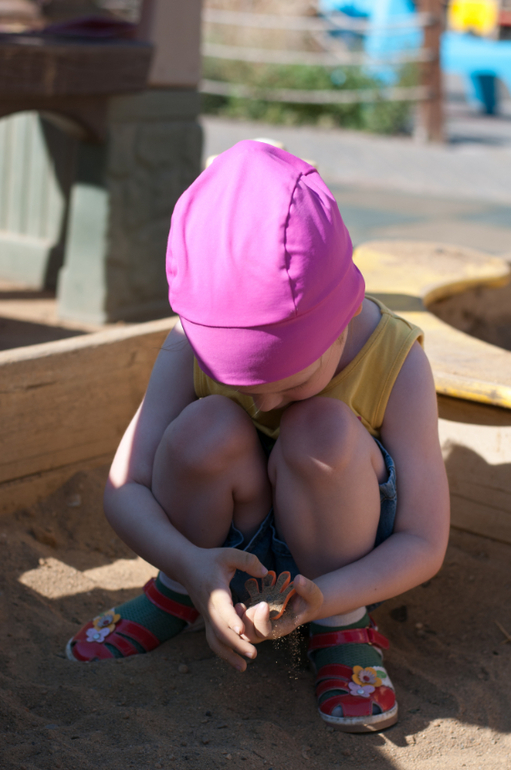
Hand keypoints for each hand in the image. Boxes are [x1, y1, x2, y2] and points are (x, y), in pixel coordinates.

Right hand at [179, 547, 267, 671]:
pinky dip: (223, 652)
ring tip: (243, 667)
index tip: (241, 630)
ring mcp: (206, 616)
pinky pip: (214, 639)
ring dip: (228, 655)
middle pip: (220, 630)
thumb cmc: (210, 559)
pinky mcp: (208, 620)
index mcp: (215, 592)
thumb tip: (265, 572)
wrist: (186, 566)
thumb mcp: (229, 554)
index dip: (231, 619)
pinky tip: (236, 662)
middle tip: (253, 655)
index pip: (222, 608)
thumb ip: (247, 561)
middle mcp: (209, 608)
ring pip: (214, 640)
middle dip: (236, 644)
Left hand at [234, 573, 323, 642]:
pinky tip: (244, 592)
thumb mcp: (314, 595)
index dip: (261, 620)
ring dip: (239, 616)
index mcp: (281, 627)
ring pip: (242, 627)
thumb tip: (298, 579)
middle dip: (248, 620)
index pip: (265, 632)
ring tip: (240, 604)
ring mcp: (259, 619)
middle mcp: (268, 626)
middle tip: (252, 603)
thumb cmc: (310, 600)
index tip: (264, 603)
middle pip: (250, 634)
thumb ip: (308, 589)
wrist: (304, 599)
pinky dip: (239, 608)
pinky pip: (241, 615)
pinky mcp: (255, 609)